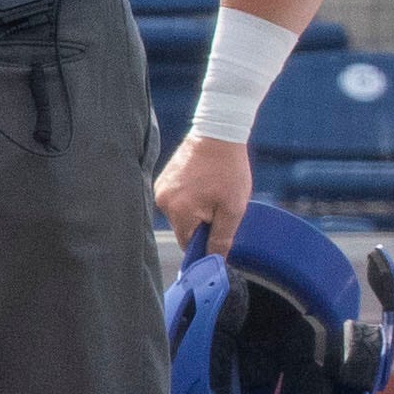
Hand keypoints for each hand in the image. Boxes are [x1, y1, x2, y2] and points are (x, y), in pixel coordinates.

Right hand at [153, 133, 255, 256]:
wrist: (219, 133)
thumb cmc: (229, 170)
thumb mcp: (233, 208)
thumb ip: (222, 238)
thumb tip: (215, 261)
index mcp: (179, 211)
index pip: (188, 244)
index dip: (205, 244)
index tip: (218, 236)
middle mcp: (163, 202)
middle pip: (183, 229)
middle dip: (202, 224)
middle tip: (220, 206)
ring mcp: (161, 189)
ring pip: (180, 214)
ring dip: (195, 210)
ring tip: (212, 191)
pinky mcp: (162, 179)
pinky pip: (176, 199)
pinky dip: (189, 198)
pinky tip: (203, 184)